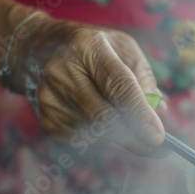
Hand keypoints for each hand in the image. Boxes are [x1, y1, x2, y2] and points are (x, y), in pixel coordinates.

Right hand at [3, 12, 165, 155]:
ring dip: (118, 134)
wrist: (34, 49)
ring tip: (121, 117)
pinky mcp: (45, 120)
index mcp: (88, 47)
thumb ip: (144, 78)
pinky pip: (84, 140)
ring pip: (96, 133)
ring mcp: (50, 98)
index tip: (158, 137)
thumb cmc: (89, 48)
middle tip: (155, 146)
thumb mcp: (122, 48)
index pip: (118, 86)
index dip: (140, 115)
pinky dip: (99, 135)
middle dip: (134, 136)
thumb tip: (160, 112)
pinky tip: (96, 116)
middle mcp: (63, 71)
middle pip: (104, 117)